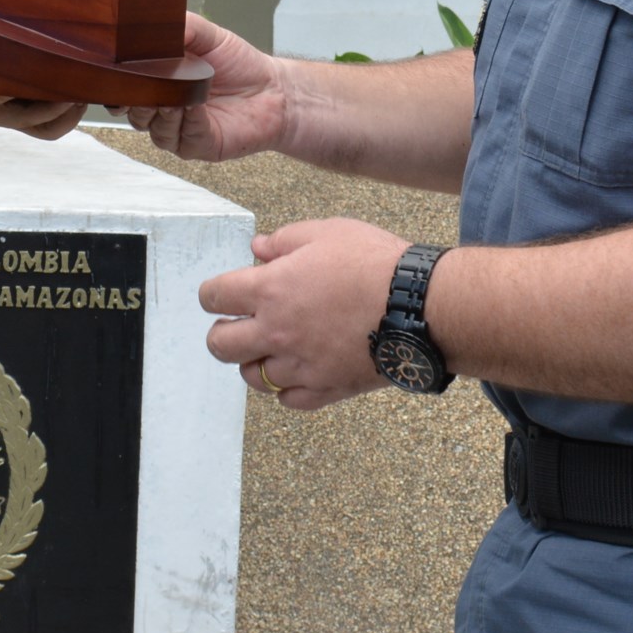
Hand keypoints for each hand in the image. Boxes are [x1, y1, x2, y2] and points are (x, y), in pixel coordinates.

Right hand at [115, 14, 286, 161]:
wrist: (274, 90)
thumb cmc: (239, 65)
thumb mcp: (207, 35)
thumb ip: (180, 26)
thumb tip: (156, 22)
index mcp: (159, 83)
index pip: (126, 89)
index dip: (118, 85)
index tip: (116, 74)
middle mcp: (164, 110)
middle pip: (135, 112)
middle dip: (136, 100)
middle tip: (141, 85)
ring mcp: (179, 130)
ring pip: (155, 128)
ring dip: (160, 112)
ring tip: (170, 96)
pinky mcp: (198, 145)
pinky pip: (184, 137)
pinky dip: (185, 121)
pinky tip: (191, 106)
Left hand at [198, 217, 408, 408]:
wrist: (419, 305)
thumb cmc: (375, 263)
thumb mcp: (327, 233)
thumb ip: (285, 241)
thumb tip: (257, 248)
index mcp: (270, 290)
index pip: (214, 298)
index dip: (212, 294)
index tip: (221, 294)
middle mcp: (277, 331)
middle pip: (220, 346)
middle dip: (223, 333)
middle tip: (238, 324)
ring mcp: (300, 365)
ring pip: (252, 377)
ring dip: (255, 361)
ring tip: (272, 347)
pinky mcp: (326, 388)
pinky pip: (289, 399)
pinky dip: (287, 389)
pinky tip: (297, 371)